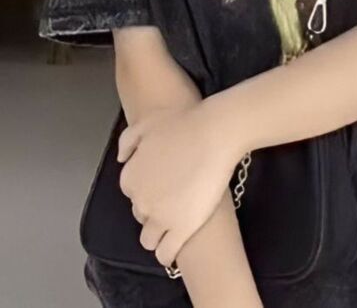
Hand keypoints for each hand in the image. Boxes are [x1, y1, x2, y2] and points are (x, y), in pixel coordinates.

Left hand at [116, 96, 242, 269]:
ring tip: (174, 226)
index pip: (132, 194)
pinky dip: (167, 253)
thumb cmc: (183, 124)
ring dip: (158, 234)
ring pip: (148, 240)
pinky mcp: (181, 230)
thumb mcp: (147, 124)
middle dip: (154, 210)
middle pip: (141, 215)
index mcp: (130, 178)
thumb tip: (122, 159)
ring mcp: (160, 217)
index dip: (148, 189)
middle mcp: (140, 200)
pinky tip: (176, 247)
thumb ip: (128, 142)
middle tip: (174, 199)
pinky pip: (165, 254)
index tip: (163, 185)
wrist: (214, 133)